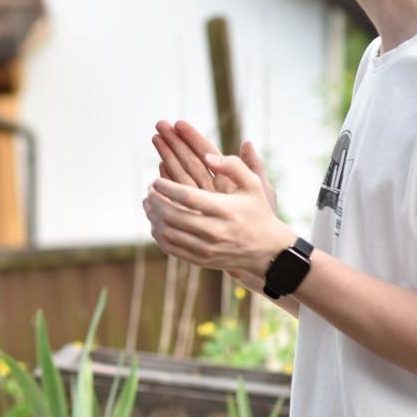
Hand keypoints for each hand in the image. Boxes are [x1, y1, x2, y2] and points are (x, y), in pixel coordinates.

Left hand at [142, 153, 294, 275]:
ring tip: (149, 204)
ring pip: (168, 233)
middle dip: (155, 202)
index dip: (167, 188)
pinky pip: (171, 248)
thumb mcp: (254, 184)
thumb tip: (207, 156)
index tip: (155, 181)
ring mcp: (206, 248)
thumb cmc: (258, 212)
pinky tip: (155, 222)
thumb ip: (233, 166)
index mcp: (225, 210)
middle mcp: (215, 231)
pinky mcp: (201, 260)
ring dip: (153, 217)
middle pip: (173, 215)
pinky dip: (159, 235)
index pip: (188, 197)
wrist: (267, 250)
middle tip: (149, 191)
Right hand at [152, 121, 276, 210]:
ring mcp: (202, 198)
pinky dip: (170, 179)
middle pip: (189, 159)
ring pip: (181, 173)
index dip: (194, 137)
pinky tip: (160, 168)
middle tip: (159, 124)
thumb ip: (254, 167)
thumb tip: (247, 142)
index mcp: (227, 177)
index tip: (178, 122)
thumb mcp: (262, 191)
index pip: (207, 151)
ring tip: (155, 138)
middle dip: (174, 141)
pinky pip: (179, 194)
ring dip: (167, 155)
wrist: (257, 246)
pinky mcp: (195, 212)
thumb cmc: (262, 217)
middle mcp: (212, 185)